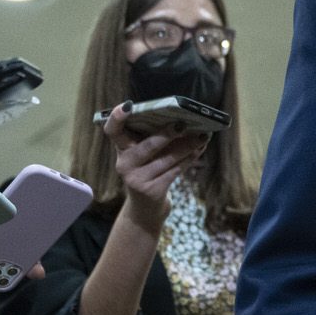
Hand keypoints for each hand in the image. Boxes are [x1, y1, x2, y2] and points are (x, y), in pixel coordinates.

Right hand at [102, 105, 207, 229]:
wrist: (145, 209)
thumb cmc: (148, 172)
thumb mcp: (144, 156)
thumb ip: (153, 138)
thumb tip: (182, 119)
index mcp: (122, 149)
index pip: (112, 131)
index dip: (116, 118)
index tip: (128, 105)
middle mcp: (124, 164)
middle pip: (148, 145)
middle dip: (167, 134)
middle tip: (183, 124)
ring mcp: (137, 179)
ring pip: (167, 159)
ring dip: (188, 146)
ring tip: (203, 136)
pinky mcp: (152, 191)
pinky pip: (175, 171)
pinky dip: (189, 159)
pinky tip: (199, 150)